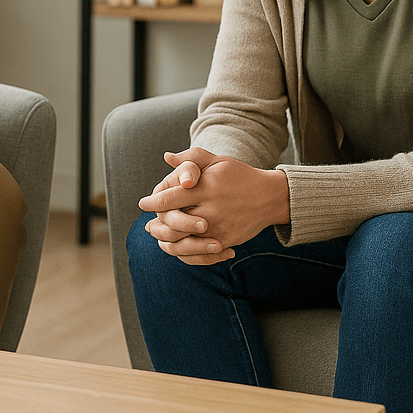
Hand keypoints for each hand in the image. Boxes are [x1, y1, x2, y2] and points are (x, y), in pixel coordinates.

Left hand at [139, 148, 289, 264]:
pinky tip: (177, 247)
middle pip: (173, 225)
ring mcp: (218, 229)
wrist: (269, 198)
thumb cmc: (238, 175)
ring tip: (158, 237)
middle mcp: (210, 210)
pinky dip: (185, 253)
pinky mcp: (225, 242)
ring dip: (166, 242)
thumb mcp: (217, 160)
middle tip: (149, 225)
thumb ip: (191, 158)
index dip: (153, 202)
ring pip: (183, 243)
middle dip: (157, 226)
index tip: (143, 203)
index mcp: (205, 188)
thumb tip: (167, 157)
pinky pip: (199, 254)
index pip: (170, 198)